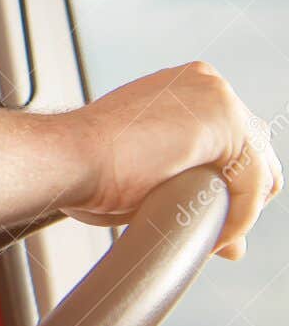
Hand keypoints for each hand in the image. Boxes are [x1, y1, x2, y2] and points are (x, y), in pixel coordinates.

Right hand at [64, 62, 282, 258]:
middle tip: (216, 236)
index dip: (226, 189)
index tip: (208, 221)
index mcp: (184, 89)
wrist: (67, 158)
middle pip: (255, 154)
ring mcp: (218, 99)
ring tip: (209, 237)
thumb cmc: (86, 168)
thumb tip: (231, 240)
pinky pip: (253, 186)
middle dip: (239, 201)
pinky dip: (238, 219)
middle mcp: (207, 85)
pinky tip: (213, 237)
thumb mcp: (150, 177)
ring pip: (259, 172)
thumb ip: (190, 191)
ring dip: (237, 212)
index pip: (233, 144)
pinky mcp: (226, 123)